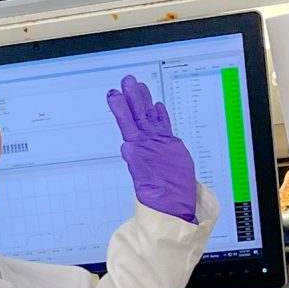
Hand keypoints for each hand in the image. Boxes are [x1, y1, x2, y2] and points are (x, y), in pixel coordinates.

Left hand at [106, 75, 199, 222]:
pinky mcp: (171, 147)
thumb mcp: (145, 182)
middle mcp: (148, 144)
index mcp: (139, 150)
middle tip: (127, 80)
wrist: (174, 207)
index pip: (128, 124)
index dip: (121, 109)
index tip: (113, 94)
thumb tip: (127, 148)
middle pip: (139, 116)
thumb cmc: (158, 199)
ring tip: (139, 87)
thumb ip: (137, 163)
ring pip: (151, 118)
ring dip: (144, 102)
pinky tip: (156, 106)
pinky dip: (161, 116)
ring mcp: (159, 144)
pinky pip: (165, 127)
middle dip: (133, 98)